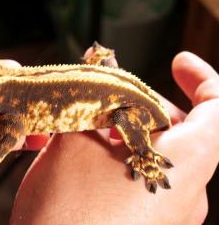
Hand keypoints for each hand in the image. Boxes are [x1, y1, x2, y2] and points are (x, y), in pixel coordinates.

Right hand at [11, 52, 218, 223]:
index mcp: (187, 163)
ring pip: (160, 157)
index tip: (178, 63)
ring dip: (129, 135)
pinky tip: (88, 160)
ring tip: (91, 129)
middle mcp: (189, 192)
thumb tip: (91, 77)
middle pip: (184, 131)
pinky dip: (124, 160)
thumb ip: (87, 104)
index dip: (201, 77)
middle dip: (147, 107)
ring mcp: (170, 215)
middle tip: (109, 98)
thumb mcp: (74, 145)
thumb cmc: (68, 211)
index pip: (218, 107)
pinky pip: (147, 181)